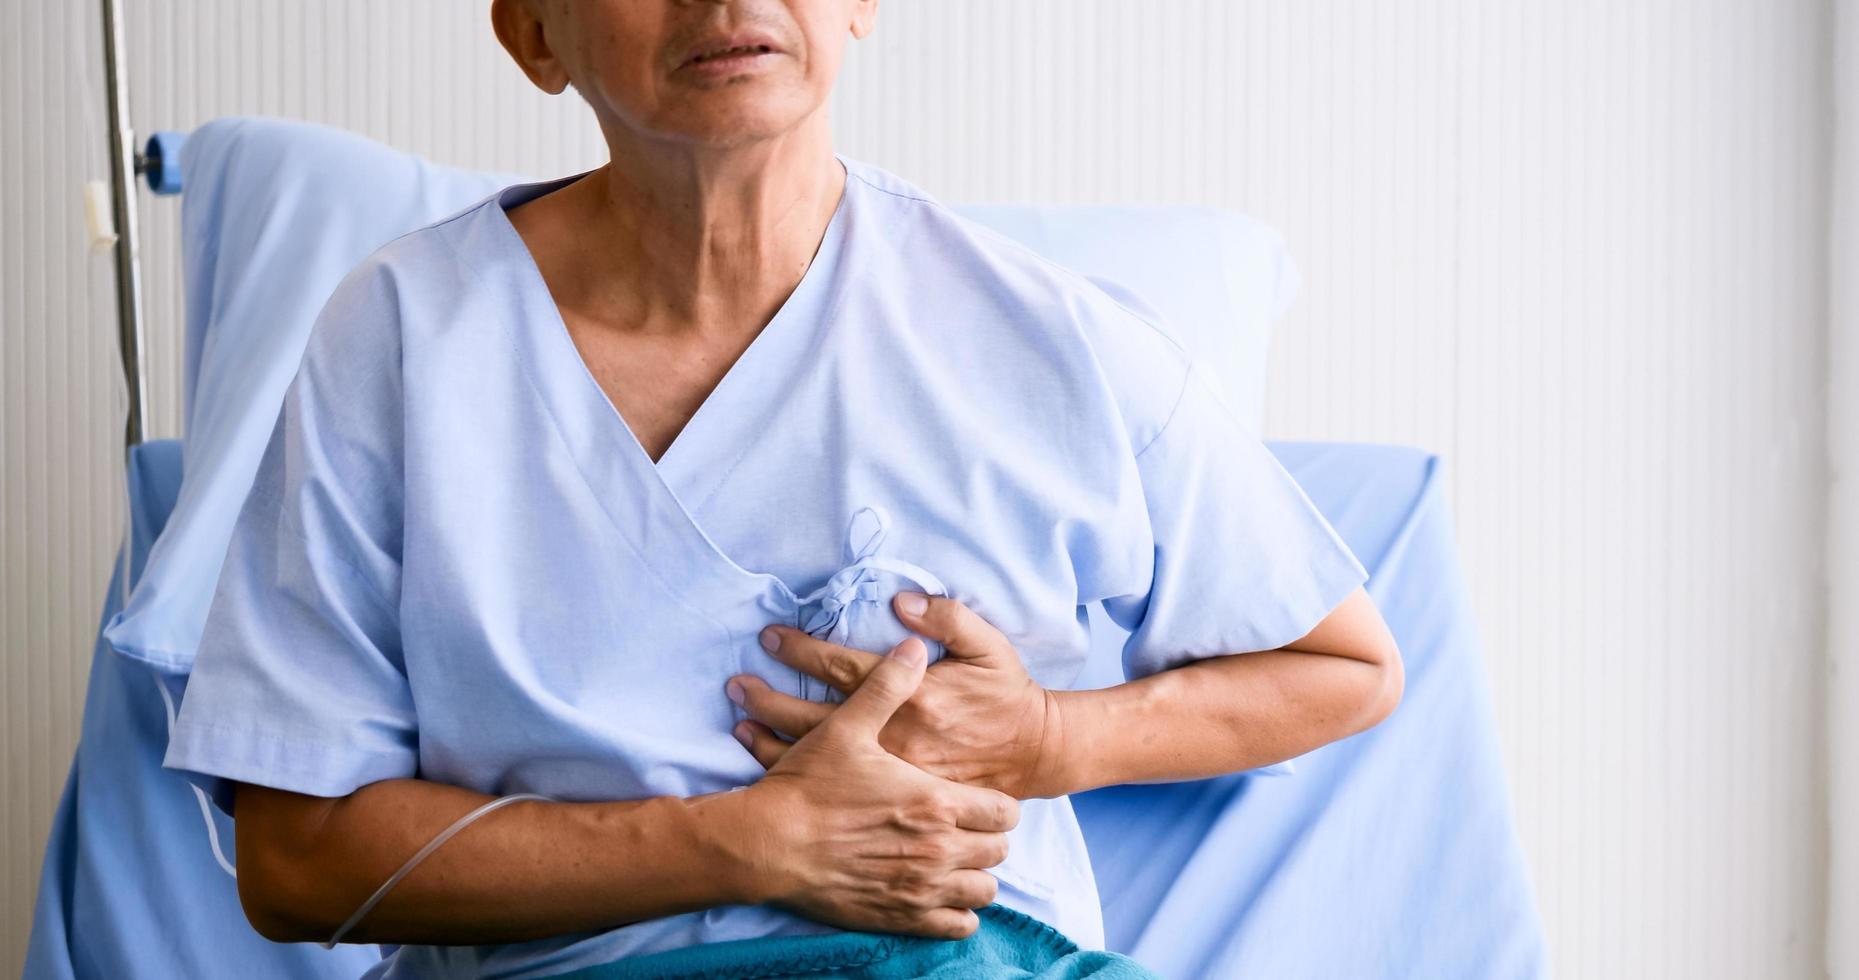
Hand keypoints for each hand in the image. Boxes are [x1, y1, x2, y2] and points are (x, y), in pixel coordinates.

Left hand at [728, 594, 1069, 799]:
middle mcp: (895, 733)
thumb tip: (902, 599)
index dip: (801, 649)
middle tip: (736, 683)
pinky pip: (832, 784)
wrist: (1033, 755)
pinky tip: (768, 759)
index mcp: (913, 692)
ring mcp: (889, 769)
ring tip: (738, 718)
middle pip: (814, 712)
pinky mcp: (891, 794)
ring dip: (772, 735)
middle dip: (769, 696)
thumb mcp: (989, 647)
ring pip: (817, 753)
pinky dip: (796, 770)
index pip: (841, 666)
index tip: (770, 637)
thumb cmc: (1006, 696)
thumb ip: (948, 617)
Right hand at [731, 639, 1021, 939]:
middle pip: (998, 851)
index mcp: (936, 801)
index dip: (998, 804)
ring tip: (956, 860)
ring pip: (983, 891)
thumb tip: (915, 646)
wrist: (767, 845)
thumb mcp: (848, 726)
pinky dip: (957, 914)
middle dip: (987, 838)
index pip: (1004, 811)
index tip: (980, 799)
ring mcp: (921, 888)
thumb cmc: (809, 786)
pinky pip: (955, 926)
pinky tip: (943, 896)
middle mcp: (938, 850)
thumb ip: (888, 685)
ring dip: (975, 875)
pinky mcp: (900, 917)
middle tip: (966, 826)